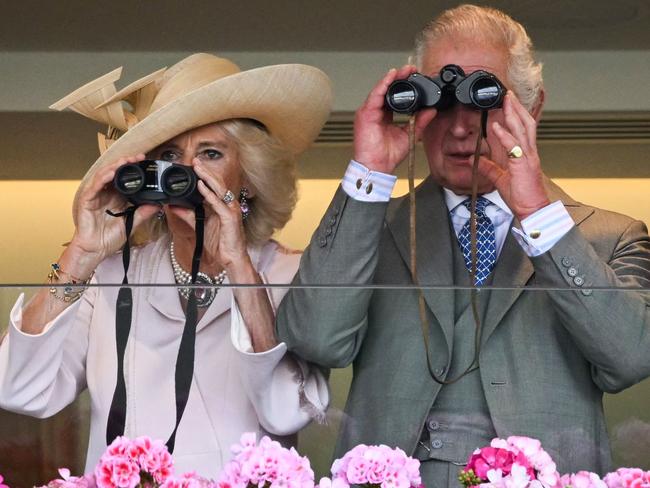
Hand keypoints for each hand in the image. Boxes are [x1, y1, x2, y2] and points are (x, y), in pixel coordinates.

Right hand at [69, 154, 158, 271]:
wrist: (96, 250)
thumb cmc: (109, 238)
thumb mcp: (132, 223)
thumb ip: (143, 213)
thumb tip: (158, 204)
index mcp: (116, 197)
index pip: (125, 178)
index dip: (134, 169)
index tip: (147, 163)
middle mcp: (106, 193)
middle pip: (115, 172)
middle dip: (127, 163)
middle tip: (140, 157)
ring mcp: (96, 195)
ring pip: (105, 174)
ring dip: (115, 166)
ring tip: (127, 160)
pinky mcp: (87, 199)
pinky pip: (95, 185)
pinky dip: (104, 177)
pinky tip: (112, 172)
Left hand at [191, 159, 249, 272]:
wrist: (231, 258)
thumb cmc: (220, 243)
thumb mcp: (200, 226)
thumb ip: (187, 215)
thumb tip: (173, 206)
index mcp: (223, 205)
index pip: (214, 185)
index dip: (204, 175)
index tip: (193, 165)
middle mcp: (228, 204)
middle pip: (217, 183)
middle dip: (206, 171)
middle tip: (194, 160)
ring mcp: (230, 210)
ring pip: (219, 189)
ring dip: (207, 177)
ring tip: (197, 168)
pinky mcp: (230, 217)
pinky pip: (218, 203)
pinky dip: (209, 194)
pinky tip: (201, 186)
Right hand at [354, 65, 436, 173]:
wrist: (377, 167)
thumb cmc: (387, 155)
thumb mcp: (409, 134)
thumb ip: (419, 121)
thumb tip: (431, 110)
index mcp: (385, 116)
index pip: (394, 96)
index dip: (404, 86)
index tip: (416, 77)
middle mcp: (376, 112)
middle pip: (387, 90)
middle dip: (399, 78)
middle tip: (412, 69)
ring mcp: (369, 112)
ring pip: (381, 89)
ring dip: (392, 78)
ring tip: (403, 70)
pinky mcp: (365, 113)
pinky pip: (375, 95)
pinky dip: (383, 84)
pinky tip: (391, 76)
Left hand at [477, 92, 550, 219]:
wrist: (532, 210)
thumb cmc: (521, 197)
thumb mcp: (500, 179)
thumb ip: (488, 168)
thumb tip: (472, 159)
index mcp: (525, 154)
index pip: (522, 129)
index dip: (516, 115)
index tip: (508, 103)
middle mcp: (529, 152)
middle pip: (525, 123)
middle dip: (517, 107)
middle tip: (508, 94)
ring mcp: (528, 157)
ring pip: (522, 129)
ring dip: (513, 114)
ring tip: (505, 101)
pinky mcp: (524, 165)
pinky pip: (514, 146)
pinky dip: (505, 135)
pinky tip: (497, 126)